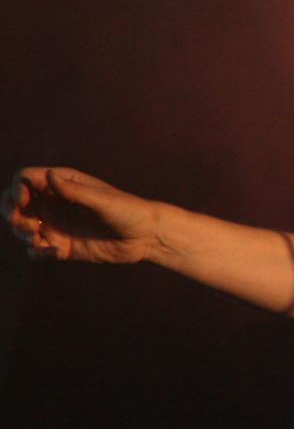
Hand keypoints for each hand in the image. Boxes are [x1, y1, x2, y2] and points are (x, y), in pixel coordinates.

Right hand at [2, 167, 158, 262]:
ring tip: (40, 237)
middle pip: (15, 202)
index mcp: (63, 183)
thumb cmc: (129, 211)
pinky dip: (38, 252)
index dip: (17, 188)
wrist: (146, 237)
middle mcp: (55, 202)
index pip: (25, 179)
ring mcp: (57, 224)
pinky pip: (37, 249)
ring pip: (22, 226)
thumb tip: (49, 175)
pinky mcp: (62, 246)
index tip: (23, 201)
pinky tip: (57, 253)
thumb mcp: (102, 201)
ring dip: (22, 232)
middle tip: (20, 222)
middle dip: (9, 211)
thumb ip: (75, 191)